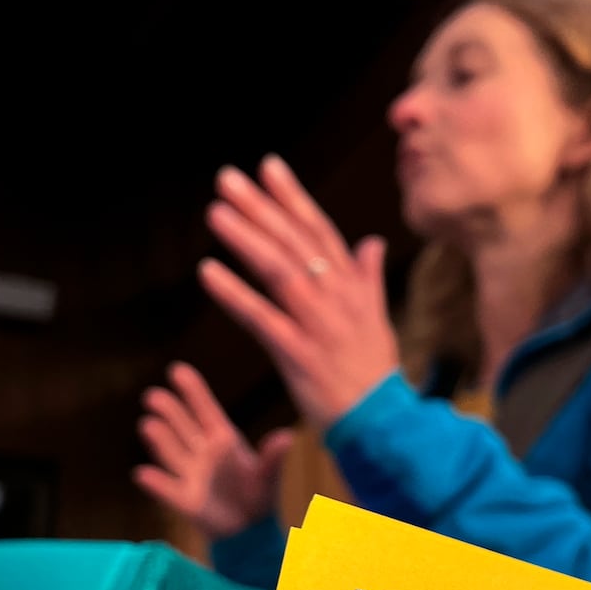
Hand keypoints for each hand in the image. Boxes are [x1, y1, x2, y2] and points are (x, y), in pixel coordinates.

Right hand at [133, 362, 294, 540]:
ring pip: (171, 452)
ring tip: (148, 425)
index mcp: (223, 439)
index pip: (204, 410)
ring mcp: (190, 474)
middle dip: (168, 411)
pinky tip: (142, 473)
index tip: (177, 370)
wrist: (250, 528)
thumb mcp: (269, 474)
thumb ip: (273, 457)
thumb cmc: (259, 493)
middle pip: (182, 426)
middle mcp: (202, 452)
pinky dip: (156, 483)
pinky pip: (168, 490)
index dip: (192, 391)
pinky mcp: (185, 500)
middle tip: (153, 395)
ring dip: (159, 440)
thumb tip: (286, 436)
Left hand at [200, 155, 400, 429]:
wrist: (382, 423)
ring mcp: (318, 325)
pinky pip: (262, 318)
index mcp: (353, 287)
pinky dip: (234, 294)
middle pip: (294, 243)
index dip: (292, 197)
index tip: (268, 166)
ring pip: (278, 271)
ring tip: (215, 214)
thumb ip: (368, 277)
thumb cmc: (373, 373)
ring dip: (245, 239)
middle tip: (227, 179)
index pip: (319, 231)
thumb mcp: (376, 318)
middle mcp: (337, 298)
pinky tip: (208, 272)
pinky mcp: (299, 354)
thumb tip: (370, 242)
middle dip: (260, 207)